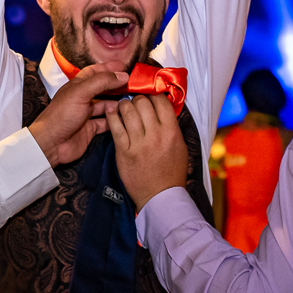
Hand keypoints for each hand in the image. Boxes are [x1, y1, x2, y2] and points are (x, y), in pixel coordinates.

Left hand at [28, 63, 126, 166]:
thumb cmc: (62, 114)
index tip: (125, 66)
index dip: (109, 68)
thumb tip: (123, 75)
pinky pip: (107, 122)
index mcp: (78, 86)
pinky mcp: (91, 129)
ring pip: (107, 105)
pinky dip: (116, 120)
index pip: (95, 72)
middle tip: (135, 84)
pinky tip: (127, 118)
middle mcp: (83, 98)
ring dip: (119, 103)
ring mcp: (87, 114)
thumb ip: (102, 82)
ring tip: (134, 101)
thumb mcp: (81, 93)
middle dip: (117, 85)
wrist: (51, 143)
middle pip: (103, 88)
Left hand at [105, 95, 186, 209]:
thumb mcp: (181, 147)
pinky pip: (115, 127)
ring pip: (128, 111)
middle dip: (137, 98)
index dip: (154, 95)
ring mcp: (138, 143)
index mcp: (172, 132)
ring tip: (123, 106)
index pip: (161, 102)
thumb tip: (165, 110)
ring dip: (124, 105)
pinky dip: (112, 116)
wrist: (159, 197)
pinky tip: (111, 112)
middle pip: (143, 103)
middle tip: (135, 102)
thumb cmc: (171, 173)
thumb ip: (173, 127)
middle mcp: (156, 135)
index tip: (149, 97)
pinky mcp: (123, 151)